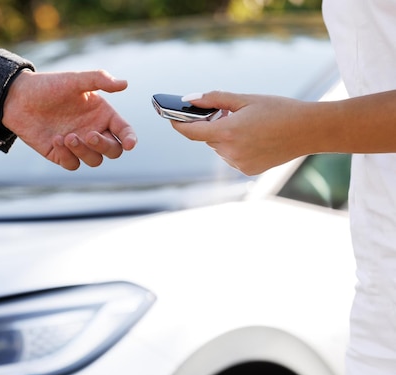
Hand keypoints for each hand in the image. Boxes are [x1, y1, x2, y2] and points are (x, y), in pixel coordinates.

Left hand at [2, 70, 136, 169]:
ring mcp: (78, 145)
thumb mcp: (75, 80)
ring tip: (67, 136)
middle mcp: (93, 130)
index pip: (124, 131)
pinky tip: (55, 140)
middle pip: (113, 150)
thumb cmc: (49, 86)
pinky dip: (68, 156)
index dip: (130, 139)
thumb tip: (124, 84)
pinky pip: (73, 164)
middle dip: (104, 146)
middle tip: (88, 134)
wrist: (19, 99)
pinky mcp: (62, 154)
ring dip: (84, 151)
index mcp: (102, 114)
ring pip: (94, 160)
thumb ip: (99, 80)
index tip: (130, 144)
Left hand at [171, 91, 312, 174]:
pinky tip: (255, 138)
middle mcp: (230, 152)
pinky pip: (232, 157)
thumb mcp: (245, 99)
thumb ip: (214, 99)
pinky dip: (236, 147)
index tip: (169, 117)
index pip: (191, 132)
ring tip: (248, 125)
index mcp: (228, 132)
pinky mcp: (247, 170)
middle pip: (208, 138)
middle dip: (212, 125)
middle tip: (228, 113)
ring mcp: (239, 163)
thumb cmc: (279, 110)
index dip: (178, 124)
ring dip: (225, 137)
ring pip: (219, 148)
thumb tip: (188, 99)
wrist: (309, 130)